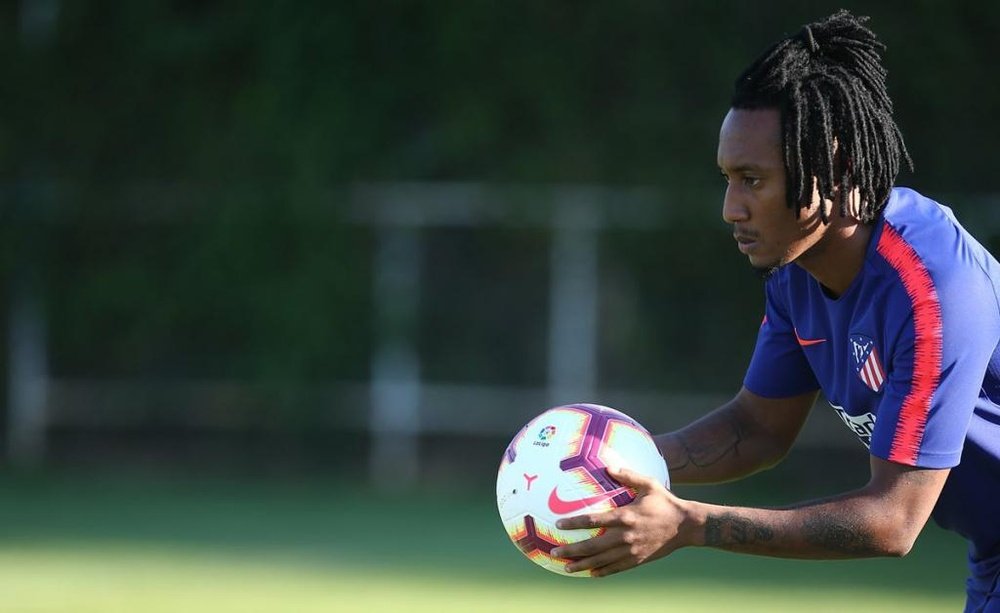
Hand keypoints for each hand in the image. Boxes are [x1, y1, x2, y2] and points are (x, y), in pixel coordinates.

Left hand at [551, 465, 689, 576]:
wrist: (686, 526)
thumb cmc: (666, 502)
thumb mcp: (649, 484)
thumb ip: (628, 475)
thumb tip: (609, 466)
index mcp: (625, 516)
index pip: (593, 520)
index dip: (574, 522)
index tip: (559, 524)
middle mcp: (626, 536)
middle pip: (593, 546)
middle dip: (572, 550)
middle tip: (554, 551)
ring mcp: (631, 551)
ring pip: (602, 561)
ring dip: (582, 565)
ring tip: (566, 568)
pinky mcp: (638, 560)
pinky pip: (616, 568)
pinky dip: (602, 571)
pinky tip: (590, 574)